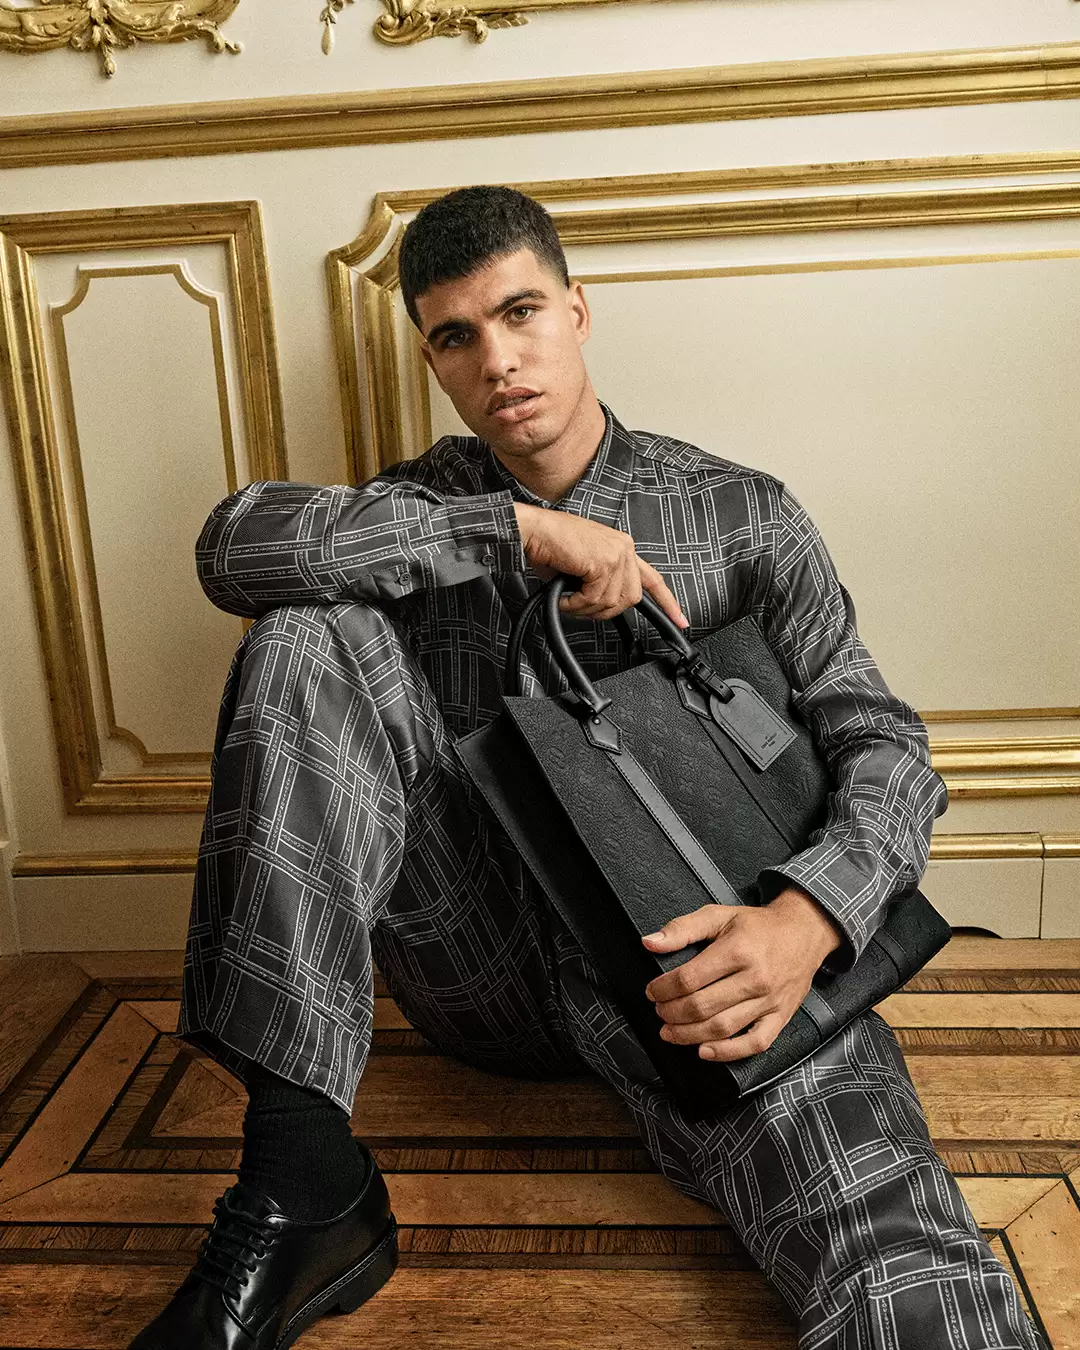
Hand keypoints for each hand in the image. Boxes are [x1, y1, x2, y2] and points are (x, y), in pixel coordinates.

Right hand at [514, 502, 687, 629]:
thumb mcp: (583, 567)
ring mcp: (616, 553)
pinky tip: (565, 596)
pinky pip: (596, 599)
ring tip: (568, 599)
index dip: (668, 602)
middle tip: (581, 608)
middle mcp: (623, 548)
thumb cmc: (551, 546)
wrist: (533, 531)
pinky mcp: (604, 561)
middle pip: (631, 598)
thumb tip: (601, 606)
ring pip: (612, 602)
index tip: (680, 620)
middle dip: (605, 611)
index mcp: (622, 548)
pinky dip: (576, 605)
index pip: (653, 578)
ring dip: (585, 608)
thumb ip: (600, 583)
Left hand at [641, 886, 843, 1060]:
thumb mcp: (718, 915)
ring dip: (689, 1035)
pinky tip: (705, 1051)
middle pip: (702, 1006)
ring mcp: (770, 1000)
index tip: (652, 991)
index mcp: (737, 950)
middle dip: (671, 1013)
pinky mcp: (781, 1017)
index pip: (689, 978)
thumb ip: (682, 928)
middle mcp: (755, 978)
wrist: (804, 932)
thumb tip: (650, 943)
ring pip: (723, 1027)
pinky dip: (728, 1052)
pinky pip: (755, 1043)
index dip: (663, 989)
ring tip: (671, 1032)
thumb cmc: (758, 925)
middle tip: (659, 1011)